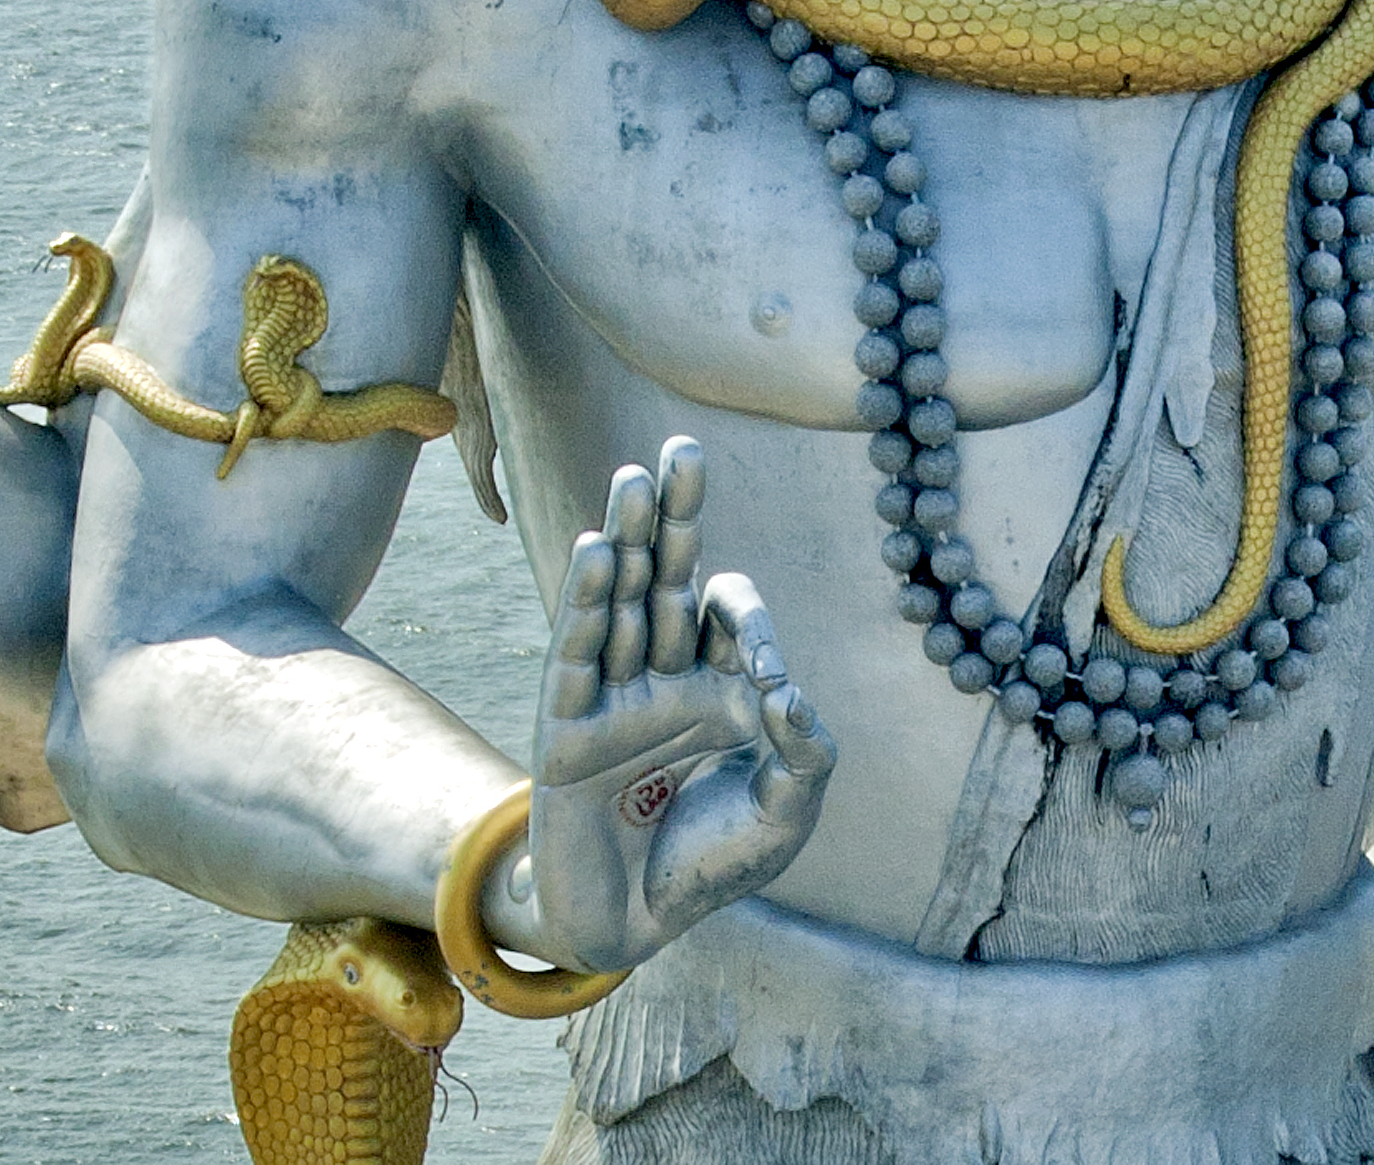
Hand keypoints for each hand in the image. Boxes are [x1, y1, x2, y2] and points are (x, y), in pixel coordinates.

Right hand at [505, 437, 834, 970]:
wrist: (638, 927)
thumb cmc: (711, 868)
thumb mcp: (784, 818)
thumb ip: (805, 758)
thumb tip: (792, 694)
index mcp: (719, 688)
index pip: (726, 616)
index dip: (748, 625)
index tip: (766, 678)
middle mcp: (663, 677)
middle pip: (667, 578)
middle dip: (676, 516)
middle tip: (683, 447)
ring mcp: (612, 697)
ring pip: (619, 601)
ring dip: (624, 541)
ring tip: (633, 478)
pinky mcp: (567, 728)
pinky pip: (577, 653)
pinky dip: (586, 602)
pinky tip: (594, 550)